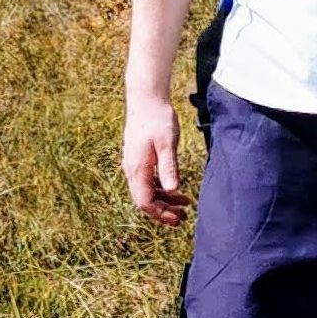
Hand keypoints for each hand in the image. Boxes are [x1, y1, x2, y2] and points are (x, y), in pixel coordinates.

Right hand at [122, 92, 189, 224]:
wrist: (146, 99)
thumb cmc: (158, 119)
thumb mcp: (167, 143)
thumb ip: (169, 167)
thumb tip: (172, 189)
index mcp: (137, 169)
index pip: (145, 202)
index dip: (160, 214)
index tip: (178, 218)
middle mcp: (132, 170)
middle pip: (144, 200)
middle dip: (163, 211)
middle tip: (183, 217)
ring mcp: (133, 164)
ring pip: (146, 191)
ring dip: (164, 200)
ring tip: (184, 204)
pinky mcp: (138, 159)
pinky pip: (147, 181)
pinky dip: (160, 189)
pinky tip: (174, 188)